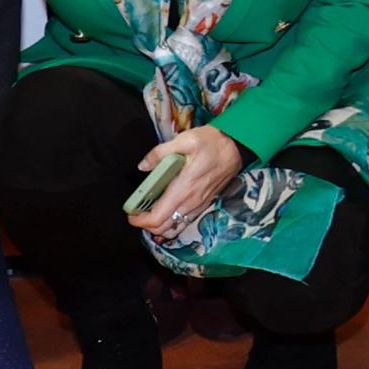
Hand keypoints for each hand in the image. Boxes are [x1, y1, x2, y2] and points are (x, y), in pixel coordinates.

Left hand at [128, 123, 242, 229]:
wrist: (237, 147)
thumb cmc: (212, 142)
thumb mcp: (185, 140)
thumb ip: (160, 152)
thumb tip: (143, 166)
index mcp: (183, 189)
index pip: (158, 218)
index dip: (140, 220)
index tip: (130, 213)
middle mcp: (190, 202)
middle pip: (163, 228)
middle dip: (146, 225)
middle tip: (137, 211)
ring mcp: (198, 205)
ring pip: (174, 227)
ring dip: (159, 225)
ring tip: (149, 212)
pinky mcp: (204, 204)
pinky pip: (184, 221)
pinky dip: (171, 221)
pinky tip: (166, 208)